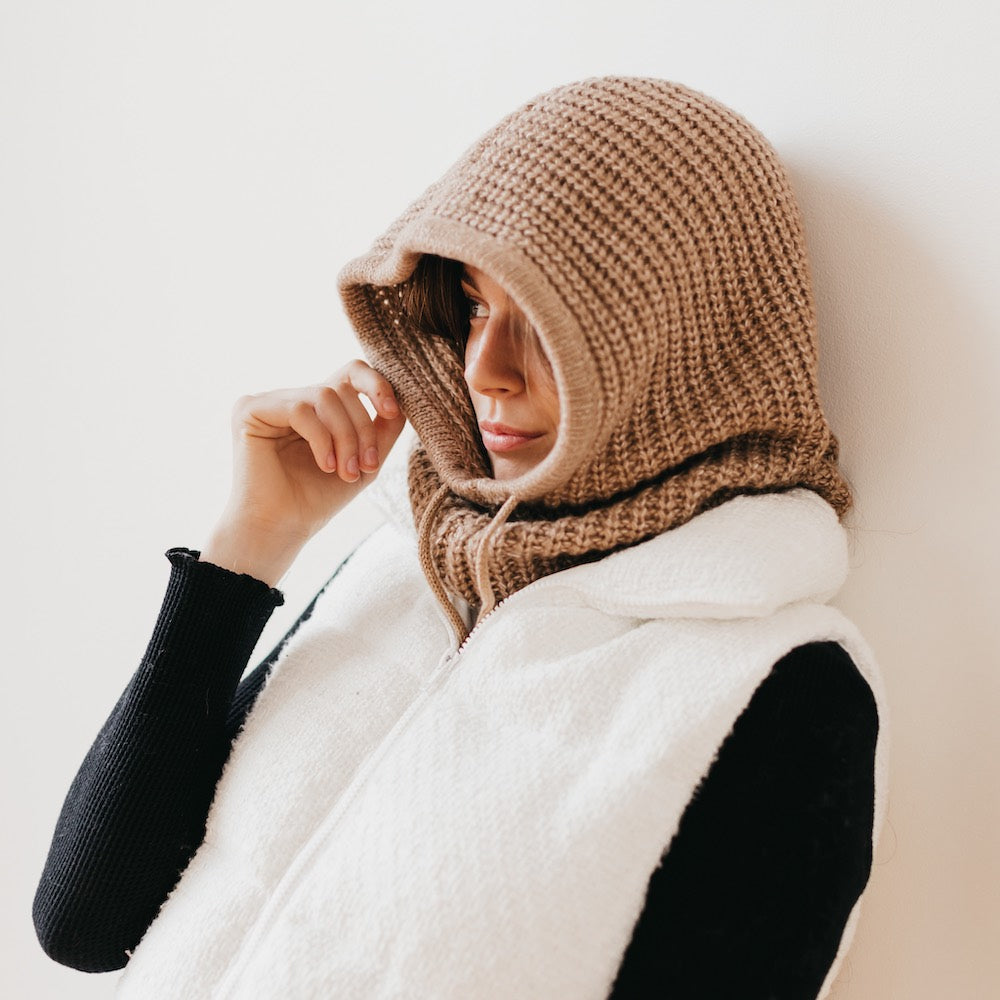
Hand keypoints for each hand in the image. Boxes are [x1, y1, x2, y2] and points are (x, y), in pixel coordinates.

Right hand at [202, 360, 406, 583]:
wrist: (283, 527)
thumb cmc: (319, 497)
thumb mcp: (365, 461)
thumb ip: (384, 429)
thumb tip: (403, 402)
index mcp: (320, 406)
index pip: (351, 372)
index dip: (376, 384)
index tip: (392, 411)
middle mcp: (295, 397)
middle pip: (341, 388)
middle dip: (361, 429)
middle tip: (365, 467)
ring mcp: (271, 401)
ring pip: (324, 396)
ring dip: (345, 436)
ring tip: (345, 471)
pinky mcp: (250, 409)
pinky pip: (299, 409)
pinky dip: (320, 439)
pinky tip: (325, 465)